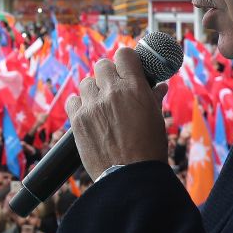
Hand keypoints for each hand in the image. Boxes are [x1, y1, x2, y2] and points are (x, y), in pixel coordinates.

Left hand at [67, 48, 169, 178]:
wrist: (130, 177)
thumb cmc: (149, 149)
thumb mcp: (157, 120)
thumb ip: (154, 98)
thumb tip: (160, 86)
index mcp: (135, 88)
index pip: (124, 54)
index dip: (125, 60)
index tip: (126, 68)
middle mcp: (111, 92)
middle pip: (102, 65)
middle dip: (108, 75)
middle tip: (113, 89)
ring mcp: (92, 105)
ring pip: (86, 82)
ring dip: (93, 90)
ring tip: (101, 106)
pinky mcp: (77, 119)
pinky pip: (72, 100)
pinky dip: (79, 105)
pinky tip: (88, 115)